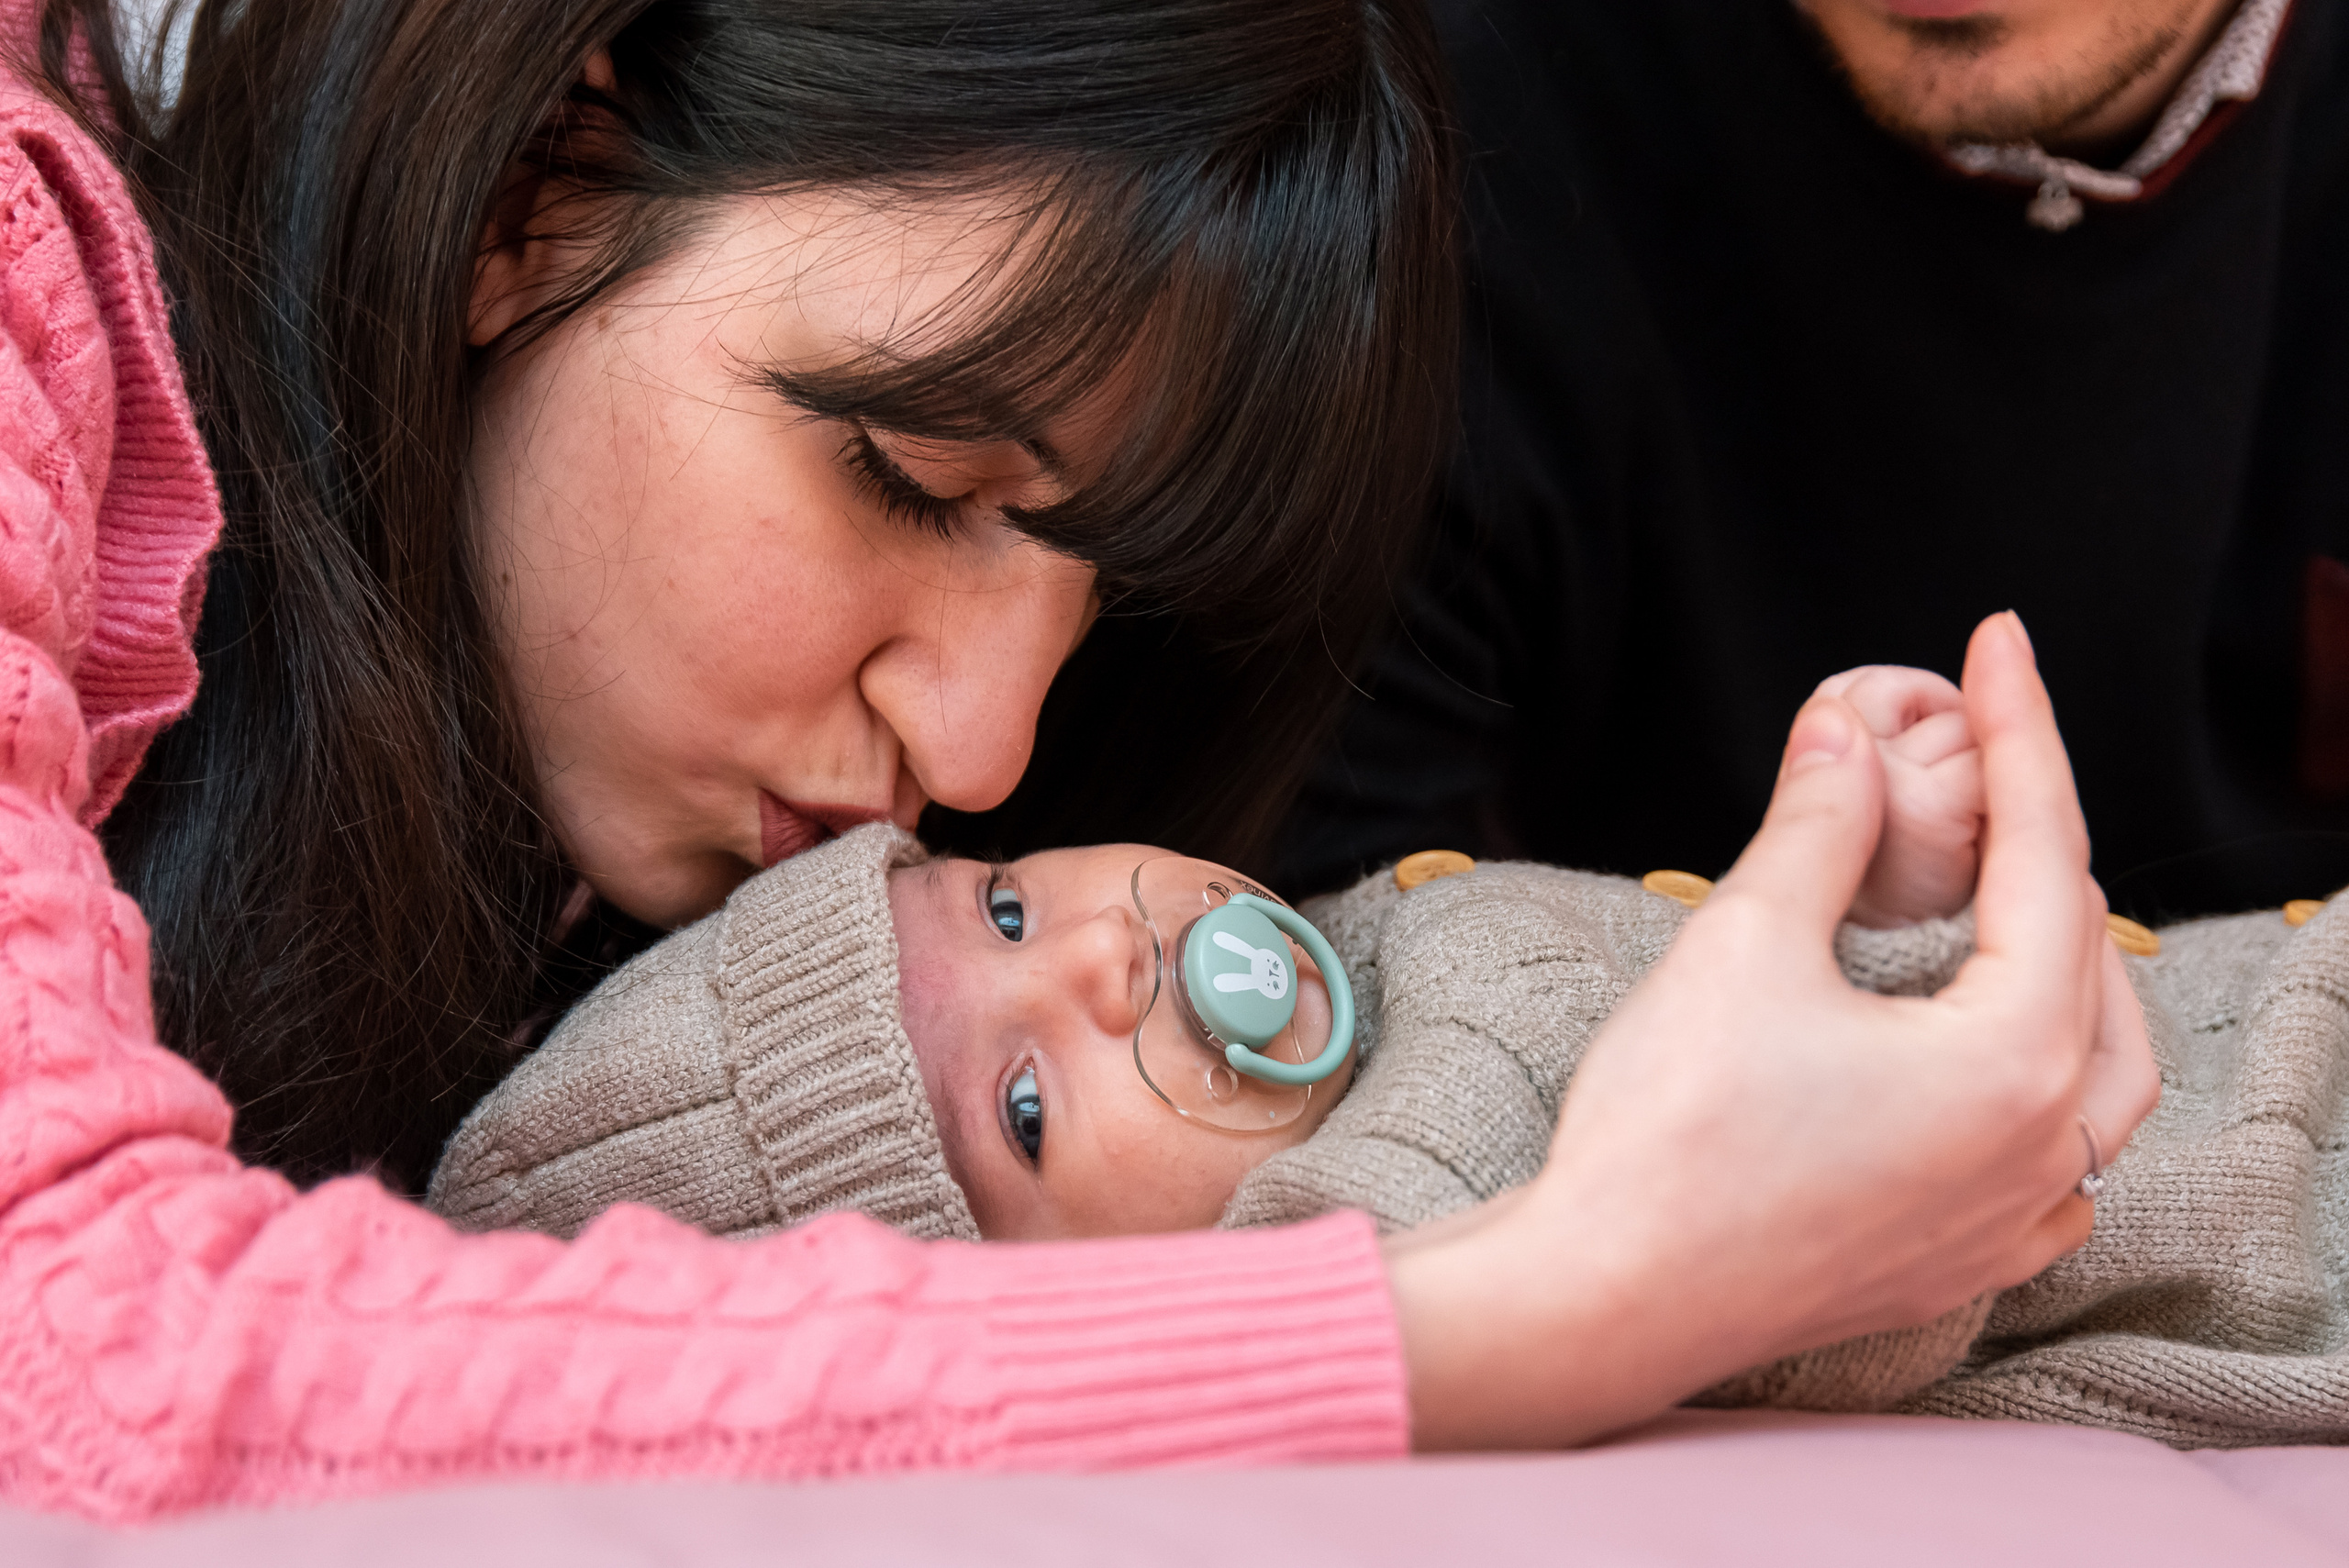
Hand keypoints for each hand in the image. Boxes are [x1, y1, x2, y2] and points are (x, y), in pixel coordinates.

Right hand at [1386, 612, 2157, 1448]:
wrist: (1604, 1298)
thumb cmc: (1670, 1138)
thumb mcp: (1745, 946)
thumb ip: (1818, 828)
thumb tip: (1844, 738)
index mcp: (2014, 1062)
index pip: (2046, 855)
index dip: (2021, 730)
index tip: (1999, 642)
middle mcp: (2042, 1148)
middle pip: (2086, 954)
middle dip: (2036, 839)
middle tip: (1980, 751)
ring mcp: (2008, 1218)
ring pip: (2099, 1067)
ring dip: (2066, 965)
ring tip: (2013, 896)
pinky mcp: (1958, 1260)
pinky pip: (2057, 1159)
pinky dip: (2046, 1084)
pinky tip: (2000, 1060)